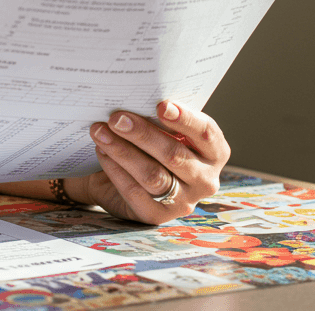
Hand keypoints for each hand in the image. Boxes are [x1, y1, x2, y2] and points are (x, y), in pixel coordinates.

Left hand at [65, 100, 229, 222]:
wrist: (123, 180)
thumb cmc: (149, 146)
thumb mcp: (162, 131)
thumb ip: (160, 118)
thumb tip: (136, 98)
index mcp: (214, 153)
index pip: (206, 133)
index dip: (185, 118)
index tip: (161, 104)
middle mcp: (206, 180)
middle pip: (174, 154)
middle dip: (142, 134)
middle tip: (116, 118)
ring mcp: (183, 202)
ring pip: (152, 174)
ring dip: (123, 150)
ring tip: (100, 131)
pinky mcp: (157, 216)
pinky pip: (134, 191)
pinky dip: (115, 168)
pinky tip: (102, 151)